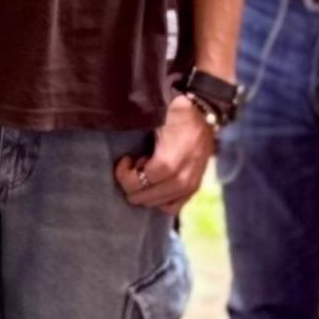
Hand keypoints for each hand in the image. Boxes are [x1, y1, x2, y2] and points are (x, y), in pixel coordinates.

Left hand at [115, 94, 217, 212]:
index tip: (126, 159)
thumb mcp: (152, 120)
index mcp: (168, 164)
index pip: (137, 184)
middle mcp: (181, 180)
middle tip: (136, 164)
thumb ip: (135, 133)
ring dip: (146, 191)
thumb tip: (116, 137)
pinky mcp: (194, 188)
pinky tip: (156, 184)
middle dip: (133, 183)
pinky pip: (172, 207)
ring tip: (147, 171)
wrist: (202, 111)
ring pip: (156, 204)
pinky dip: (160, 200)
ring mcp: (190, 187)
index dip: (124, 174)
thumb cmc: (173, 113)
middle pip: (144, 197)